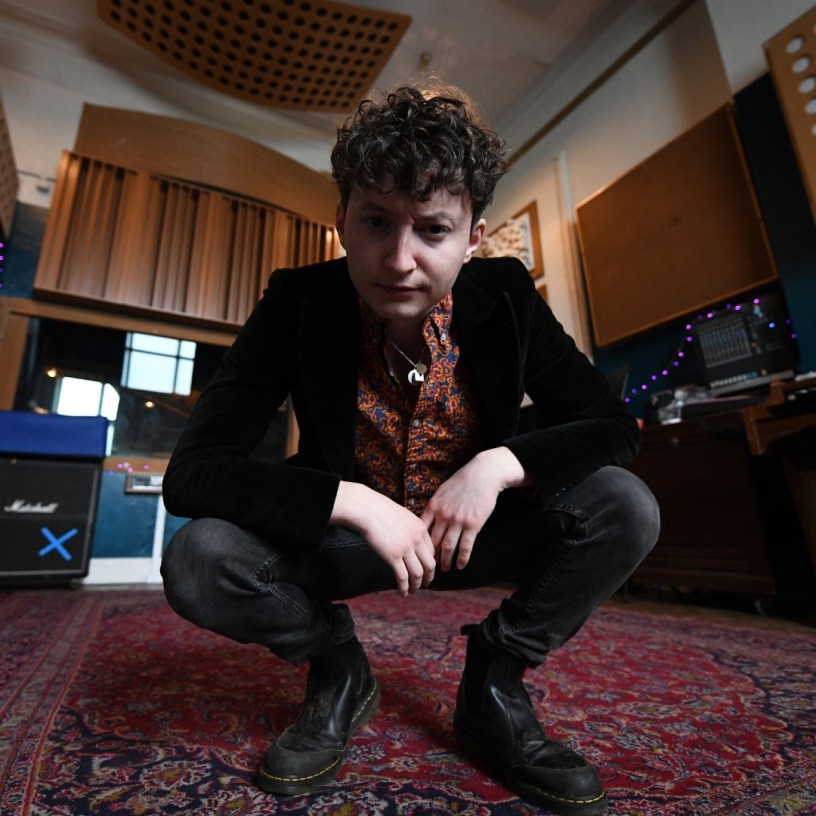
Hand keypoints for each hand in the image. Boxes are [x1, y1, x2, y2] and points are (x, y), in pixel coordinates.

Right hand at [330, 481, 436, 595]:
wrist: (367, 509)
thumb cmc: (380, 510)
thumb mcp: (403, 516)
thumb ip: (410, 529)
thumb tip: (410, 542)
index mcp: (421, 528)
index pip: (432, 551)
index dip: (430, 563)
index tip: (426, 570)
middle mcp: (416, 539)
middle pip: (430, 565)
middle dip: (429, 577)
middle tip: (425, 584)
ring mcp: (405, 548)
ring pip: (418, 574)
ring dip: (417, 585)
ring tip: (414, 590)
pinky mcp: (392, 556)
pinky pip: (403, 577)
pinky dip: (404, 587)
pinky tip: (403, 592)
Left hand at [421, 447, 527, 571]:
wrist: (483, 474)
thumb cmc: (462, 482)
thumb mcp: (442, 491)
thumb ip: (433, 507)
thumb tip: (423, 520)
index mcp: (433, 506)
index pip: (422, 531)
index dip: (419, 544)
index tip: (418, 553)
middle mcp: (443, 515)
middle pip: (433, 542)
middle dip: (431, 556)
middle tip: (429, 566)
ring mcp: (458, 520)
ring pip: (448, 547)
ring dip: (445, 561)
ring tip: (445, 569)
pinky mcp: (473, 525)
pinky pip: (466, 546)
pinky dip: (462, 558)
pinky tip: (461, 565)